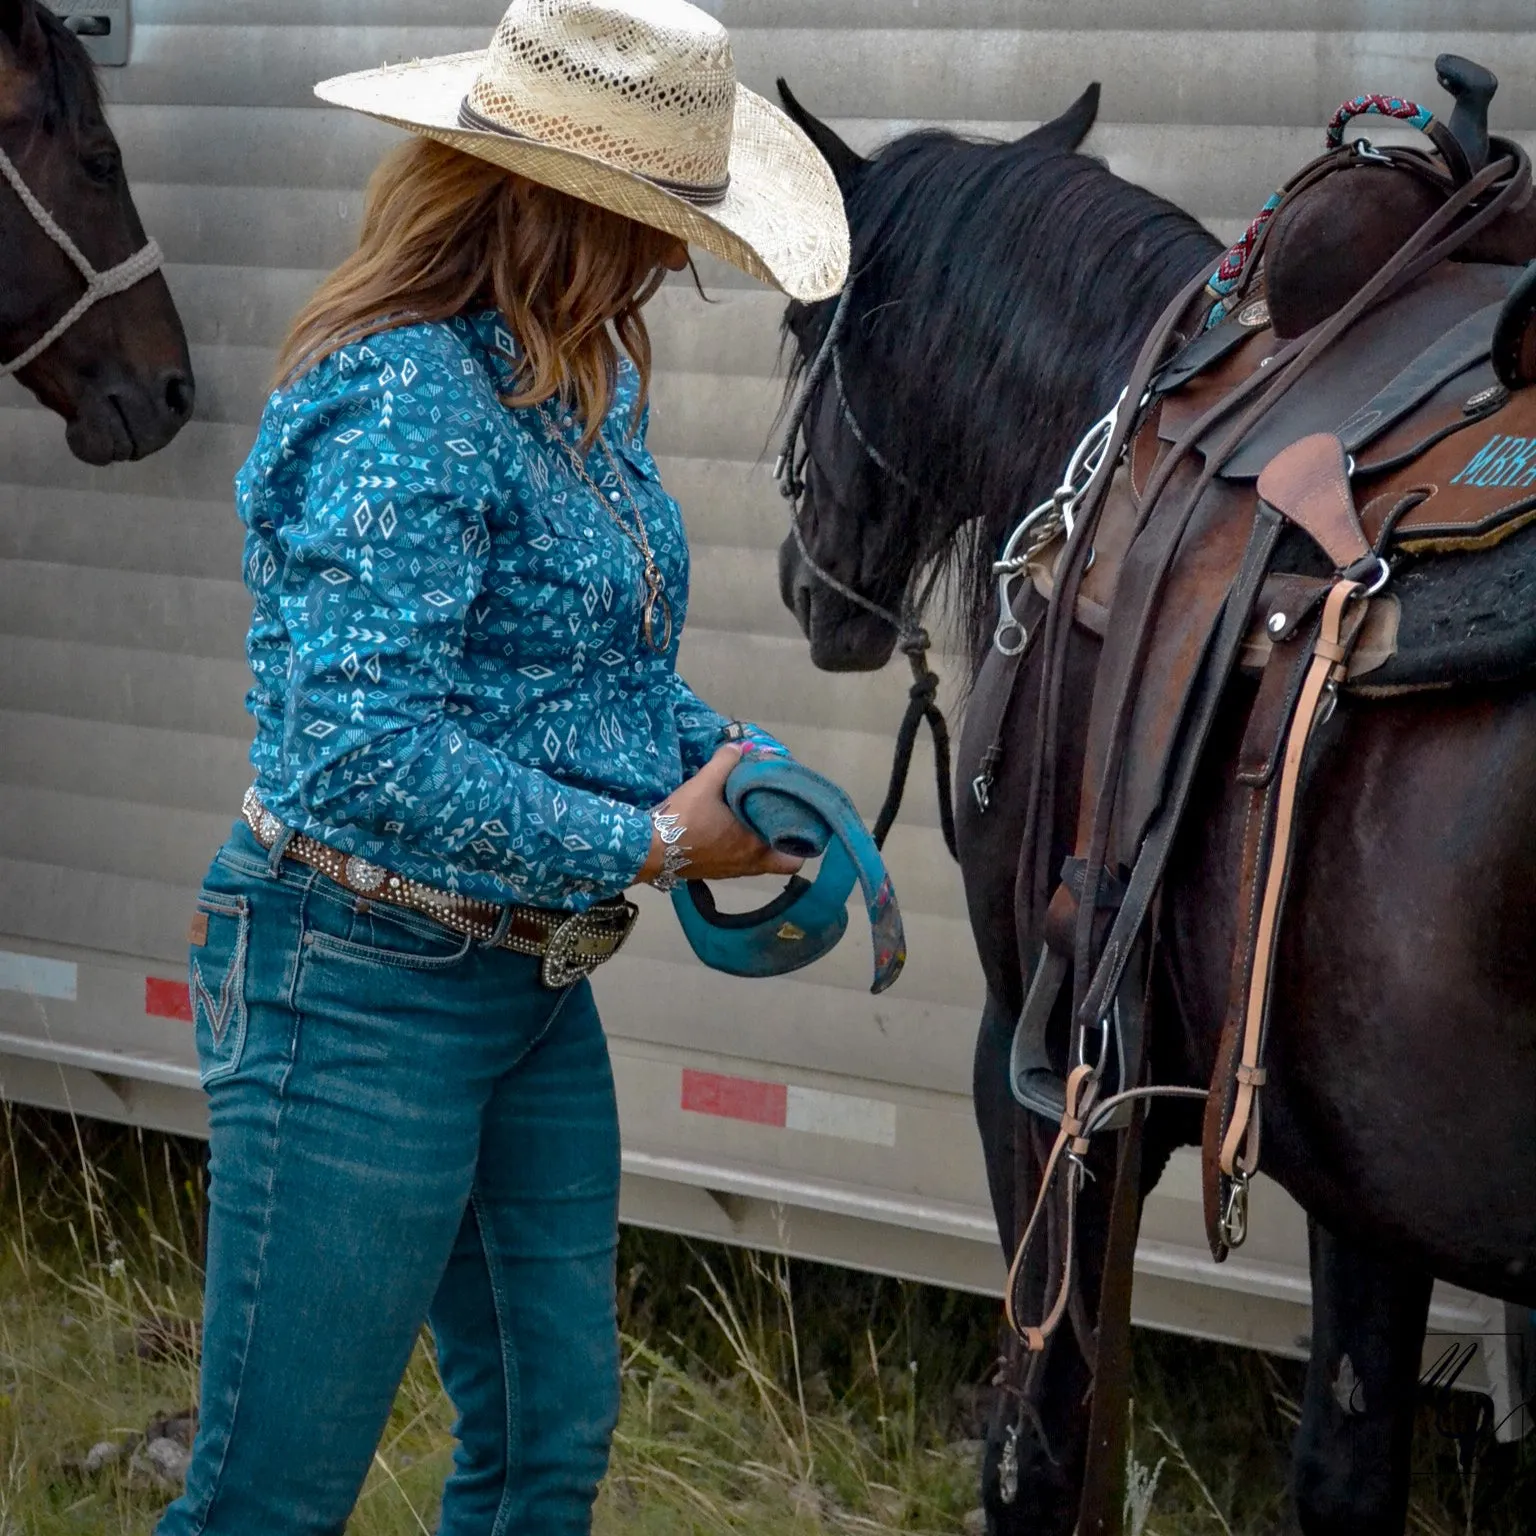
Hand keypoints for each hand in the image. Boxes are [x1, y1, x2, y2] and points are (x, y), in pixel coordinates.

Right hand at [636, 745, 803, 884]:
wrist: (647, 849)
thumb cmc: (683, 820)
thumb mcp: (705, 783)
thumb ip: (725, 762)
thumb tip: (739, 746)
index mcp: (754, 847)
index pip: (794, 860)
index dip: (802, 845)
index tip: (801, 826)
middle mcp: (746, 865)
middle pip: (778, 863)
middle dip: (780, 843)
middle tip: (777, 819)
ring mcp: (727, 872)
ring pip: (755, 863)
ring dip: (758, 846)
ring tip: (754, 820)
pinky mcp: (710, 873)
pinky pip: (735, 863)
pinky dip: (737, 850)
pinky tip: (726, 830)